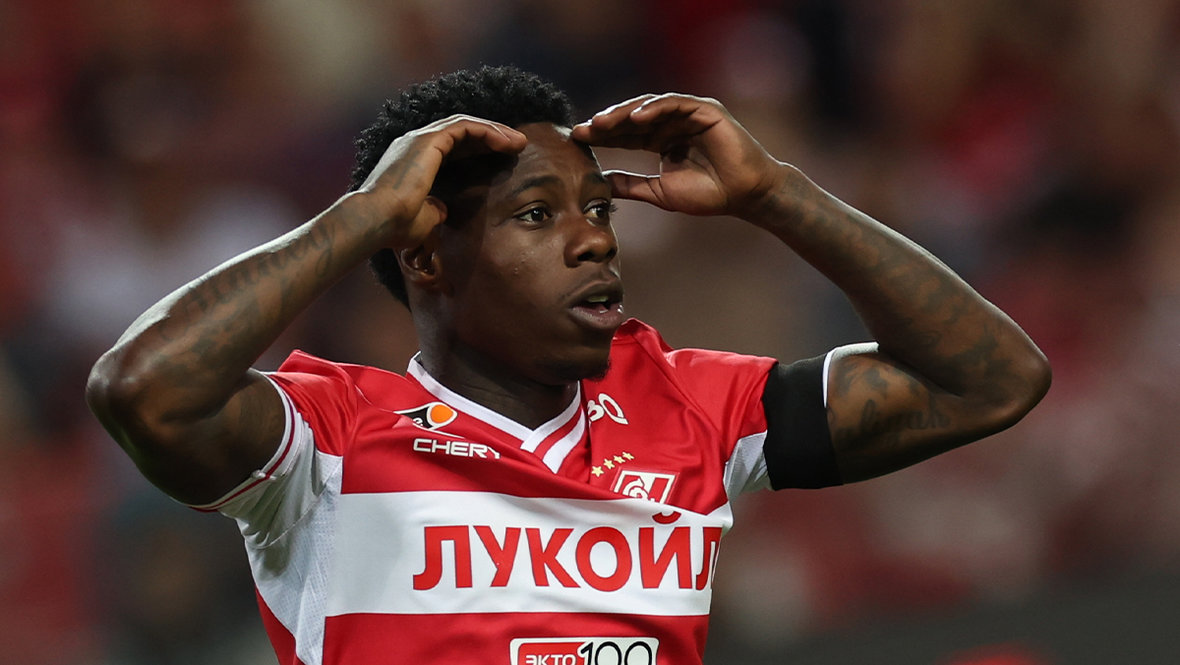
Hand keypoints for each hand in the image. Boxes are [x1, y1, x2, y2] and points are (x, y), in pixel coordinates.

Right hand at [353, 115, 526, 247]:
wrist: (376, 222)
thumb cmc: (395, 226)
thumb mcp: (422, 219)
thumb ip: (434, 210)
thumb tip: (443, 210)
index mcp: (413, 160)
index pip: (452, 146)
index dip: (479, 149)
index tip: (503, 158)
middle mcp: (414, 143)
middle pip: (461, 131)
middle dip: (491, 136)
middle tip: (517, 145)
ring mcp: (420, 139)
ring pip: (466, 124)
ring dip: (495, 131)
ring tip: (518, 142)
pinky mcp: (428, 140)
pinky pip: (465, 127)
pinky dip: (488, 131)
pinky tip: (507, 142)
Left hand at [571, 94, 785, 218]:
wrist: (743, 195)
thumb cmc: (708, 195)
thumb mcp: (658, 191)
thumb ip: (629, 185)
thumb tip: (598, 185)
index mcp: (661, 140)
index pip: (625, 135)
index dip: (602, 137)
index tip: (576, 140)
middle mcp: (672, 123)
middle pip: (632, 118)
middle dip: (606, 123)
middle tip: (582, 130)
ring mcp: (688, 114)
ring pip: (649, 107)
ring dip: (624, 113)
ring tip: (601, 123)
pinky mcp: (705, 109)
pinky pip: (675, 103)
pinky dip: (654, 108)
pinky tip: (634, 118)